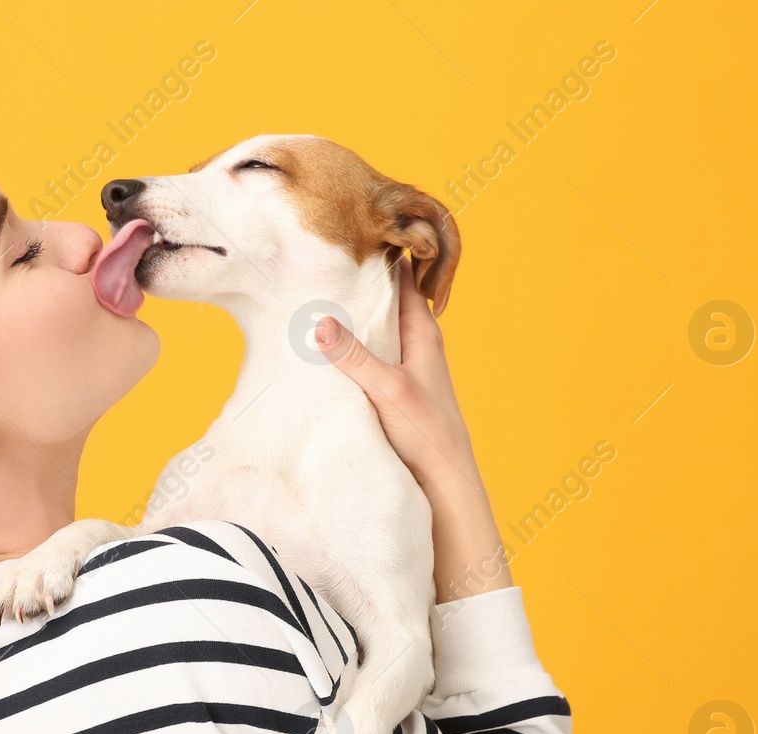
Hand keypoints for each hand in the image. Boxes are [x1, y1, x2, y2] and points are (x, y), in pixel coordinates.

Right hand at [313, 257, 479, 494]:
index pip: (404, 277)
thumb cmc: (426, 432)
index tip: (355, 229)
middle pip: (385, 299)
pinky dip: (350, 344)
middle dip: (358, 281)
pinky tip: (324, 348)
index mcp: (423, 333)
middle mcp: (416, 343)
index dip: (384, 252)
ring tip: (313, 296)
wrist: (444, 480)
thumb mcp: (387, 389)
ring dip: (351, 314)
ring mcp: (404, 365)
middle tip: (320, 260)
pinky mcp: (392, 387)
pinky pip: (368, 353)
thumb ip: (354, 356)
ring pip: (376, 327)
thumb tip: (320, 322)